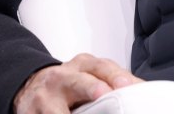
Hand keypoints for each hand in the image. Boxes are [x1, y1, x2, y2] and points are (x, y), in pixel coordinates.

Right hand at [13, 53, 142, 113]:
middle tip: (103, 95)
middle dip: (92, 88)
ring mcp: (45, 97)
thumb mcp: (92, 75)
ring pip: (57, 109)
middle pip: (79, 81)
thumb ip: (114, 81)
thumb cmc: (71, 83)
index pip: (103, 67)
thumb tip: (143, 91)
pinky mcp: (30, 113)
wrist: (32, 86)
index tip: (127, 86)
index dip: (115, 77)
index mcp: (83, 65)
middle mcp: (63, 77)